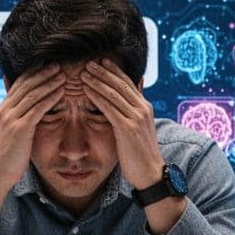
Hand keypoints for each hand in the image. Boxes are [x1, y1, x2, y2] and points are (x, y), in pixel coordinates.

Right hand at [0, 64, 65, 188]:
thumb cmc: (7, 155)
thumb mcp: (10, 132)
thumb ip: (18, 118)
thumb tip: (30, 111)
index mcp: (2, 109)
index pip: (19, 84)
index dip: (34, 73)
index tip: (47, 65)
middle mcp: (5, 110)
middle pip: (26, 85)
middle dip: (43, 73)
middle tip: (58, 64)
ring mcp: (11, 118)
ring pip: (33, 94)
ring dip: (50, 82)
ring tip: (63, 75)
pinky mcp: (20, 128)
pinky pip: (38, 108)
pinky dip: (50, 98)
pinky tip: (61, 92)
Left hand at [79, 58, 163, 190]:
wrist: (150, 173)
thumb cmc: (141, 153)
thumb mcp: (139, 129)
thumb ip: (133, 113)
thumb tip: (127, 102)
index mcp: (145, 107)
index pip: (128, 83)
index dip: (114, 71)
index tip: (102, 61)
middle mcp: (143, 109)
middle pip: (120, 84)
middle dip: (104, 72)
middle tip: (89, 62)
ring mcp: (136, 118)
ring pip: (114, 93)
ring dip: (97, 81)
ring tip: (83, 73)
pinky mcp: (127, 128)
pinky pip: (109, 108)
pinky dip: (97, 97)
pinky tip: (86, 91)